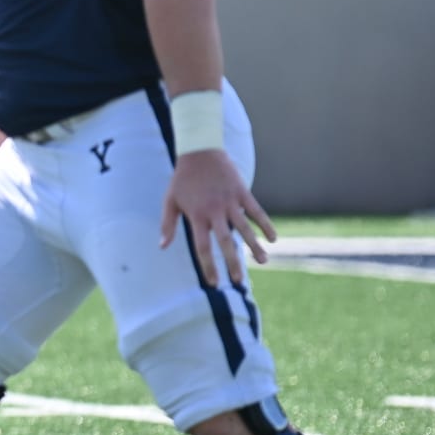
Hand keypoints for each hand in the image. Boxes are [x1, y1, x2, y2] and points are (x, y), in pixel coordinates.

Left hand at [159, 150, 275, 286]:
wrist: (199, 151)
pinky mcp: (241, 192)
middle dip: (232, 262)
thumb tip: (162, 246)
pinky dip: (265, 224)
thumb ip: (168, 225)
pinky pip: (256, 211)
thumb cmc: (182, 179)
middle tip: (238, 281)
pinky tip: (272, 238)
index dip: (209, 265)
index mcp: (197, 216)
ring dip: (254, 246)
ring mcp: (230, 201)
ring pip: (244, 228)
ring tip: (263, 262)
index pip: (203, 247)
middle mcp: (215, 211)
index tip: (214, 283)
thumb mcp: (170, 201)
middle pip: (225, 242)